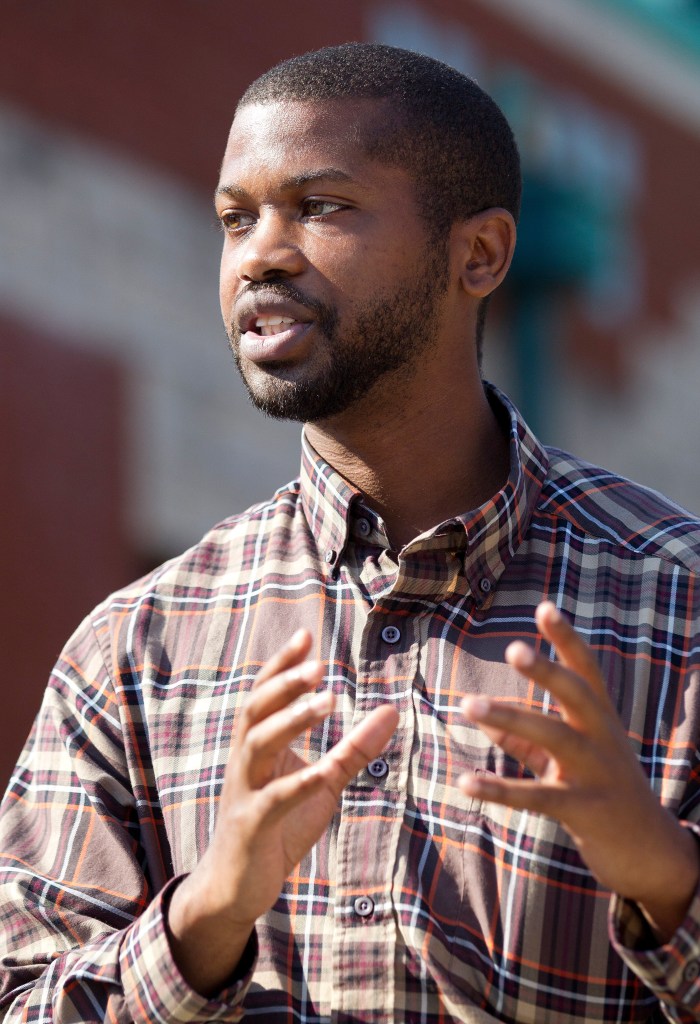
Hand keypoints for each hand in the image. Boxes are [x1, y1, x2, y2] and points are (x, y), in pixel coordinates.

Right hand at [169, 629, 397, 992]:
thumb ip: (354, 749)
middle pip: (256, 710)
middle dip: (284, 683)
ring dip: (291, 719)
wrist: (237, 885)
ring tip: (325, 700)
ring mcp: (244, 792)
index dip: (282, 664)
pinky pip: (272, 800)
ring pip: (258, 744)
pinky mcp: (251, 826)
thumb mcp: (322, 783)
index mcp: (257, 745)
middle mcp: (244, 761)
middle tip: (317, 665)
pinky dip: (297, 783)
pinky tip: (322, 772)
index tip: (305, 634)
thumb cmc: (279, 826)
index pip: (265, 694)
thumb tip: (392, 709)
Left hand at [460, 601, 698, 941]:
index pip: (586, 671)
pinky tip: (465, 781)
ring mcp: (598, 776)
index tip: (544, 607)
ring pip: (555, 738)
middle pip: (577, 696)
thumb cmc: (602, 796)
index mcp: (601, 721)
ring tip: (467, 704)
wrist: (650, 855)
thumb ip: (523, 738)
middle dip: (547, 671)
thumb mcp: (565, 760)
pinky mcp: (586, 812)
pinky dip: (498, 789)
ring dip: (510, 717)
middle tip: (513, 649)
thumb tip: (480, 715)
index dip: (567, 639)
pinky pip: (537, 797)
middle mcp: (604, 741)